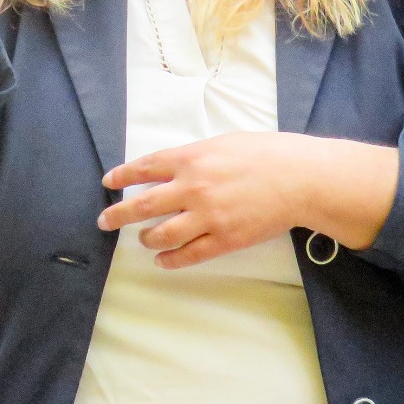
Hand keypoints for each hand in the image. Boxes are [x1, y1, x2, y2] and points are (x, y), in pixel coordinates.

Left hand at [96, 133, 397, 268]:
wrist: (299, 178)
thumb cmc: (264, 154)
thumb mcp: (222, 143)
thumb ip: (193, 156)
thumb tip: (169, 167)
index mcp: (190, 159)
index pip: (145, 168)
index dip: (122, 176)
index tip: (108, 182)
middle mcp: (192, 188)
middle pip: (143, 205)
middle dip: (118, 215)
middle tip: (104, 221)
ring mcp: (207, 216)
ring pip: (162, 234)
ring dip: (146, 238)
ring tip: (142, 239)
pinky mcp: (224, 239)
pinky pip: (189, 254)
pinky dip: (171, 259)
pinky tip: (162, 260)